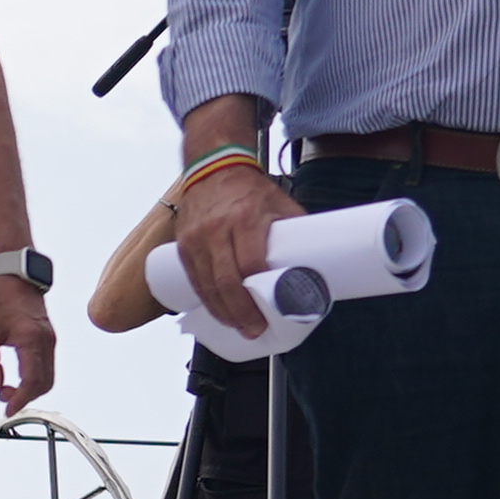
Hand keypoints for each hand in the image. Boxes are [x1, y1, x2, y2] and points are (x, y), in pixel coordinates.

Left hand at [0, 273, 57, 412]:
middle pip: (43, 384)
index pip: (31, 381)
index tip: (8, 409)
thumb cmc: (0, 299)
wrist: (15, 277)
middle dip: (25, 397)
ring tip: (8, 389)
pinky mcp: (49, 339)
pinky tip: (18, 379)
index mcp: (31, 340)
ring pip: (48, 377)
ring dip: (31, 389)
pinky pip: (47, 367)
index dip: (20, 399)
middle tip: (4, 398)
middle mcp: (46, 342)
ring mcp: (51, 340)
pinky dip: (35, 379)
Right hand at [165, 153, 303, 342]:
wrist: (213, 168)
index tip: (268, 310)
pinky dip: (205, 300)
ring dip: (221, 312)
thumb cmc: (250, 189)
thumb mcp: (278, 203)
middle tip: (253, 330)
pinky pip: (193, 279)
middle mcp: (217, 229)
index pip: (249, 263)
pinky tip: (217, 312)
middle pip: (226, 281)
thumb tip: (316, 261)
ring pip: (206, 285)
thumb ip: (294, 230)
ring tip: (238, 327)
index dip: (257, 291)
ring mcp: (196, 238)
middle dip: (240, 312)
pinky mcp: (183, 245)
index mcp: (245, 218)